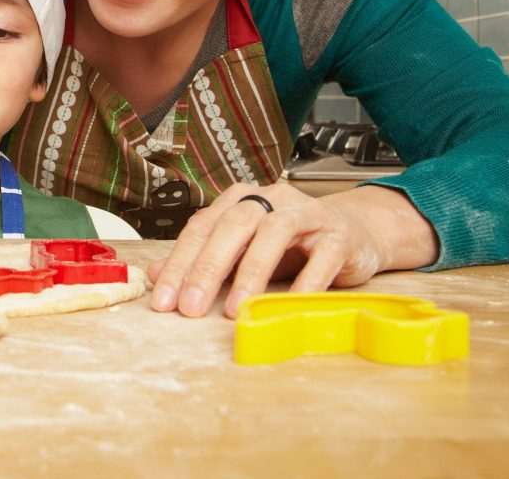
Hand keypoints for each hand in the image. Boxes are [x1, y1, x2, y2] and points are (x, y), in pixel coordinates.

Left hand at [146, 183, 438, 318]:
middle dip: (207, 267)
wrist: (355, 233)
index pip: (202, 227)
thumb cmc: (292, 244)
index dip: (179, 263)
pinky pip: (322, 257)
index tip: (162, 301)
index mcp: (240, 199)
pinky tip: (286, 307)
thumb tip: (153, 275)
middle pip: (233, 224)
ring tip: (236, 310)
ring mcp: (307, 214)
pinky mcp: (340, 236)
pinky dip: (304, 282)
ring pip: (274, 233)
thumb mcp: (241, 251)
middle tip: (190, 308)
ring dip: (251, 272)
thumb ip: (201, 260)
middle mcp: (271, 199)